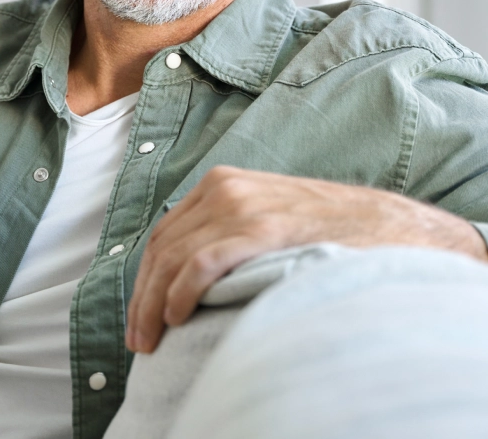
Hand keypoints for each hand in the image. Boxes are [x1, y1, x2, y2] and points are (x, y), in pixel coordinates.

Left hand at [125, 166, 487, 353]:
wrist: (383, 224)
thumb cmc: (324, 230)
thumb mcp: (267, 216)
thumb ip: (230, 231)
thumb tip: (192, 273)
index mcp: (222, 183)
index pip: (165, 232)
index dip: (146, 276)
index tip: (141, 313)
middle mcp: (224, 188)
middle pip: (163, 246)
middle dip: (142, 295)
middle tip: (139, 338)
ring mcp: (242, 206)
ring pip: (175, 256)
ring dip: (153, 303)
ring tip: (151, 341)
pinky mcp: (261, 229)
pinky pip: (203, 262)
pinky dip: (181, 291)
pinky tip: (176, 316)